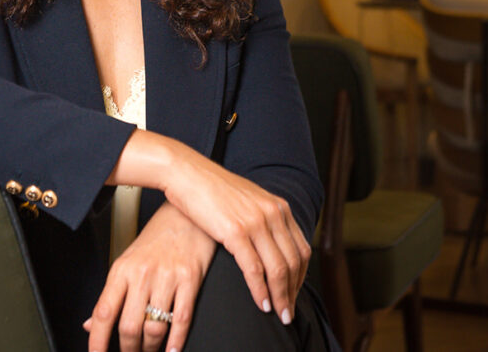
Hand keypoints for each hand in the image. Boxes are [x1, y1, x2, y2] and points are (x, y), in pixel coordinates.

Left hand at [84, 202, 216, 351]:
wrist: (184, 215)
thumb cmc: (156, 239)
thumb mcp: (127, 262)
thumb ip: (111, 295)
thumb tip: (91, 324)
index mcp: (122, 270)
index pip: (104, 312)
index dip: (97, 340)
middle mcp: (142, 274)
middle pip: (129, 326)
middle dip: (128, 350)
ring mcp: (167, 277)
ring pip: (154, 328)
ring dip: (150, 349)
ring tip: (149, 351)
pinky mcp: (190, 280)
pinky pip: (181, 319)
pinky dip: (176, 341)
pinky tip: (171, 349)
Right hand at [165, 152, 310, 325]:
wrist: (186, 173)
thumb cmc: (210, 188)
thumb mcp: (246, 199)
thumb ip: (263, 217)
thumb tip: (269, 242)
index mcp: (278, 206)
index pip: (301, 249)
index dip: (300, 276)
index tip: (293, 293)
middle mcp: (273, 213)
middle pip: (294, 262)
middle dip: (293, 291)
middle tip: (288, 312)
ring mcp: (255, 221)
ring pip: (278, 269)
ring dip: (281, 296)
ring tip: (280, 314)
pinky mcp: (235, 231)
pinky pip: (254, 269)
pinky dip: (260, 290)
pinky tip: (261, 303)